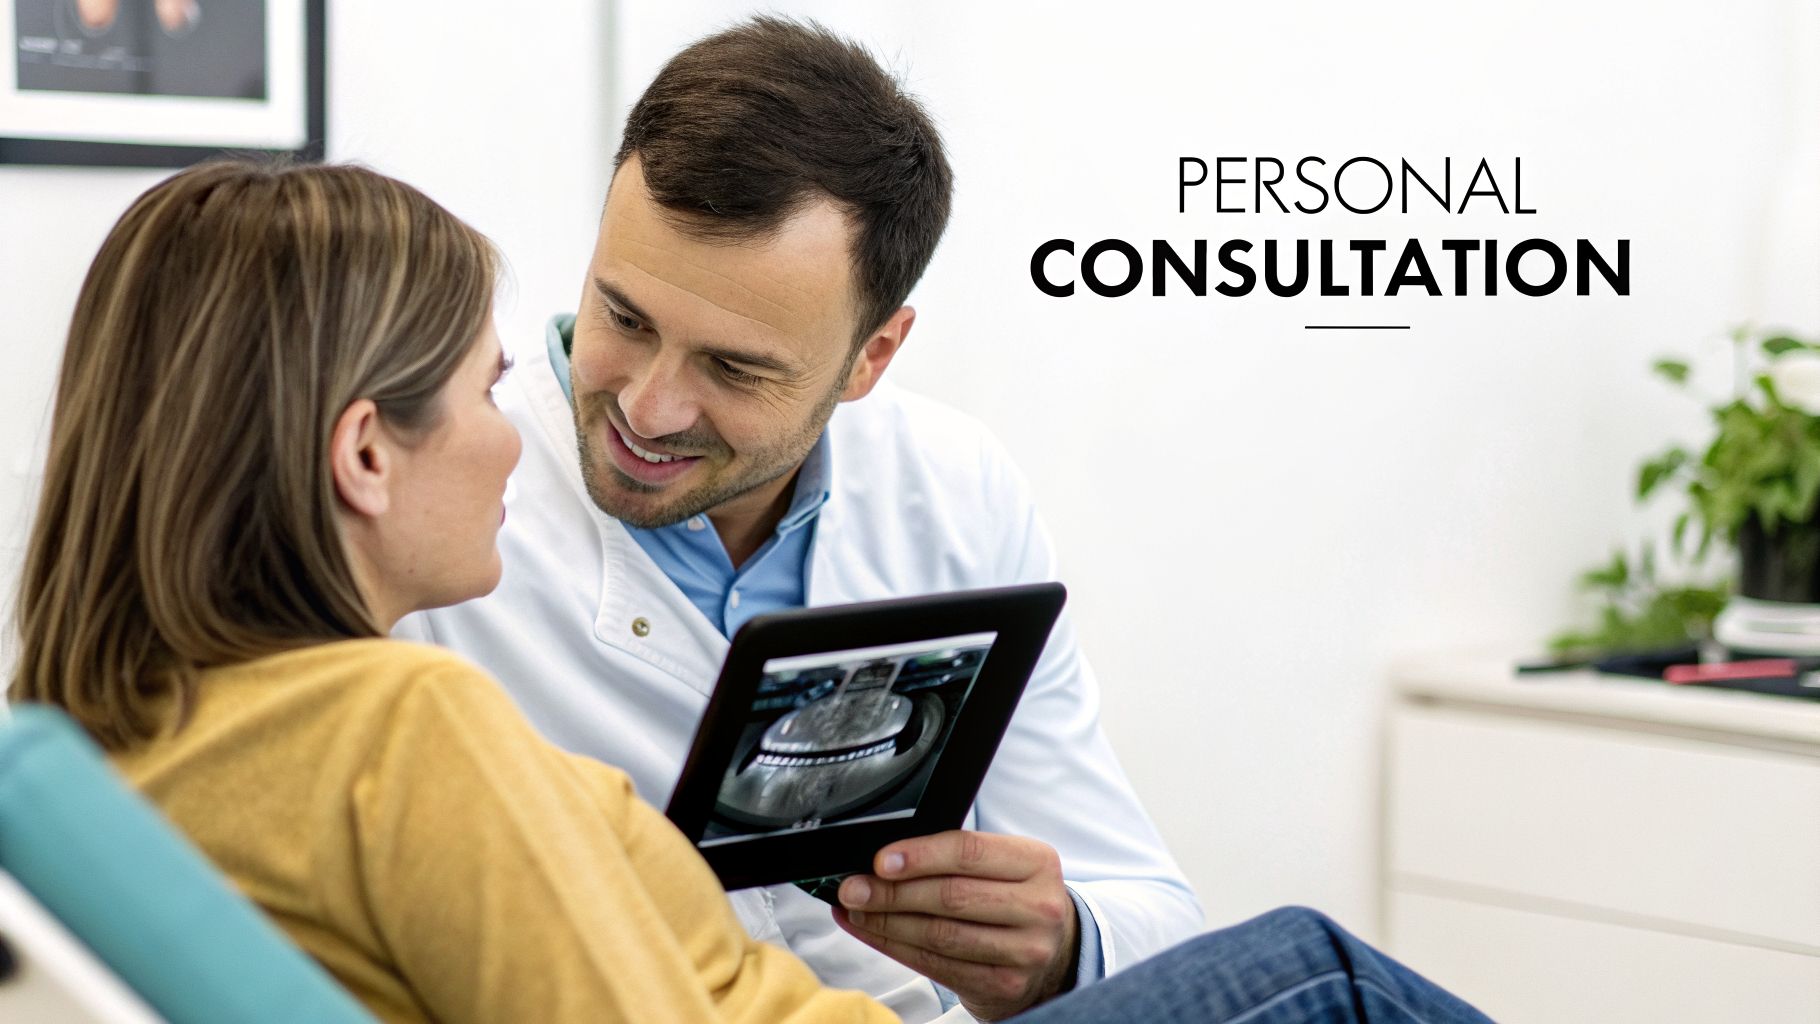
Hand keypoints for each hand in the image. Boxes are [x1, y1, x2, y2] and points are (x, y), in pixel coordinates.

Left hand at [831, 831, 1078, 1020]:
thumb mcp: (1004, 865)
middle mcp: (1038, 907)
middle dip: (892, 892)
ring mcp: (1023, 951)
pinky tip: (873, 934)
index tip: (880, 860)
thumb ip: (956, 856)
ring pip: (940, 935)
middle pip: (950, 896)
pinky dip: (896, 948)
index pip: (968, 852)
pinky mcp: (1003, 985)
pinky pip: (936, 966)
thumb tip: (885, 858)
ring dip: (887, 923)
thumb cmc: (1014, 898)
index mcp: (1037, 862)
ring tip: (856, 911)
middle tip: (853, 888)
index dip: (919, 855)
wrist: (1053, 953)